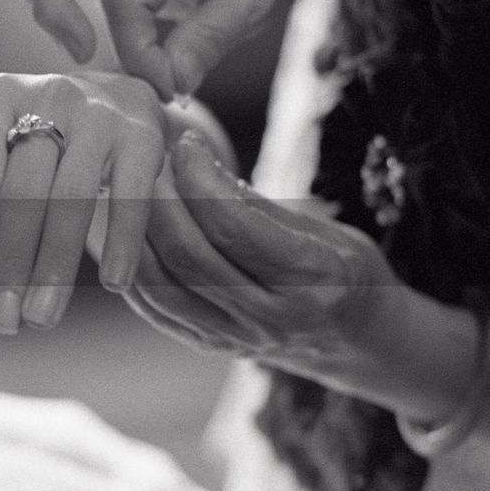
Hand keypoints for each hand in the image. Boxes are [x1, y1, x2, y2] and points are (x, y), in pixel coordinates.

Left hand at [0, 71, 164, 333]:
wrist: (115, 97)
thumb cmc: (35, 136)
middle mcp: (47, 95)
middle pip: (23, 192)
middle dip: (10, 264)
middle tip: (3, 321)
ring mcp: (99, 113)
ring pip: (73, 199)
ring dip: (55, 267)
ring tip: (42, 318)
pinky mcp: (143, 134)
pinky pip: (132, 197)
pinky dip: (123, 243)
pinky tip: (114, 284)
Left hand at [132, 132, 406, 389]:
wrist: (360, 343)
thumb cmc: (347, 272)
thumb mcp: (327, 231)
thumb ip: (261, 207)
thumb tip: (199, 165)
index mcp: (313, 282)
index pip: (236, 227)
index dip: (200, 179)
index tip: (186, 143)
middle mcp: (271, 320)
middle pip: (191, 256)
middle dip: (160, 201)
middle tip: (150, 160)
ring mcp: (236, 340)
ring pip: (163, 285)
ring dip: (138, 232)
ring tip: (134, 189)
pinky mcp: (209, 346)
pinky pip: (155, 307)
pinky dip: (134, 265)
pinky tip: (129, 230)